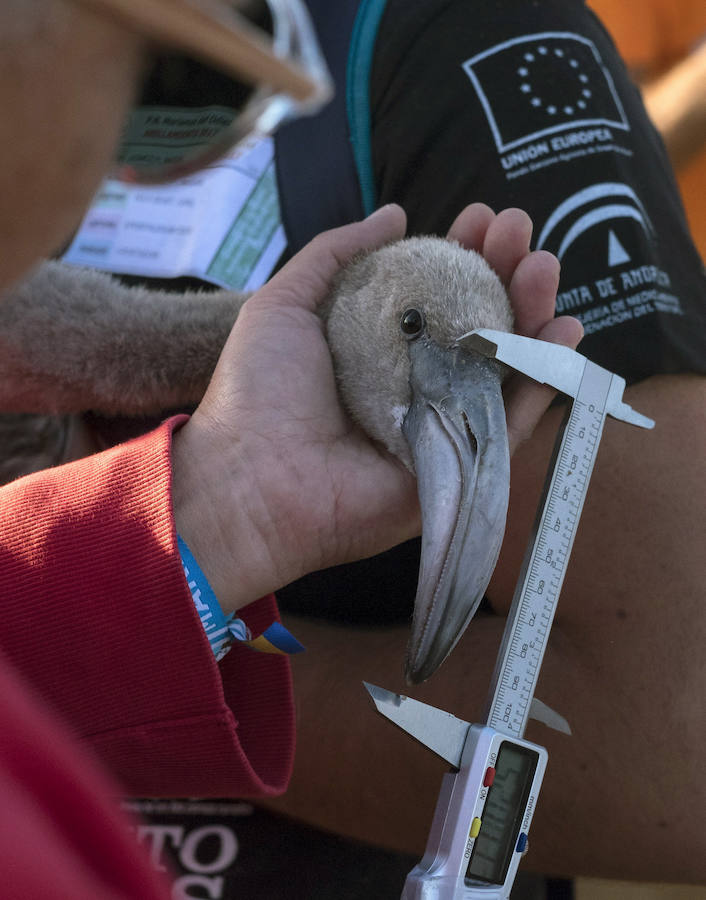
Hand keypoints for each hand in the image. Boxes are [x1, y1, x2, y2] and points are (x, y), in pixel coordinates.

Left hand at [171, 204, 582, 612]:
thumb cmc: (258, 392)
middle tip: (517, 230)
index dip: (463, 252)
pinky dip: (544, 380)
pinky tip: (563, 332)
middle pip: (479, 322)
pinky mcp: (460, 464)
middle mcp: (417, 381)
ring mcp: (442, 423)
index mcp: (379, 346)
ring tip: (541, 266)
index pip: (438, 292)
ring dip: (531, 311)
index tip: (480, 216)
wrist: (252, 479)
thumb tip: (394, 213)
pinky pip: (513, 423)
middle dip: (503, 271)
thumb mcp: (285, 303)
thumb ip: (336, 253)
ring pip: (504, 365)